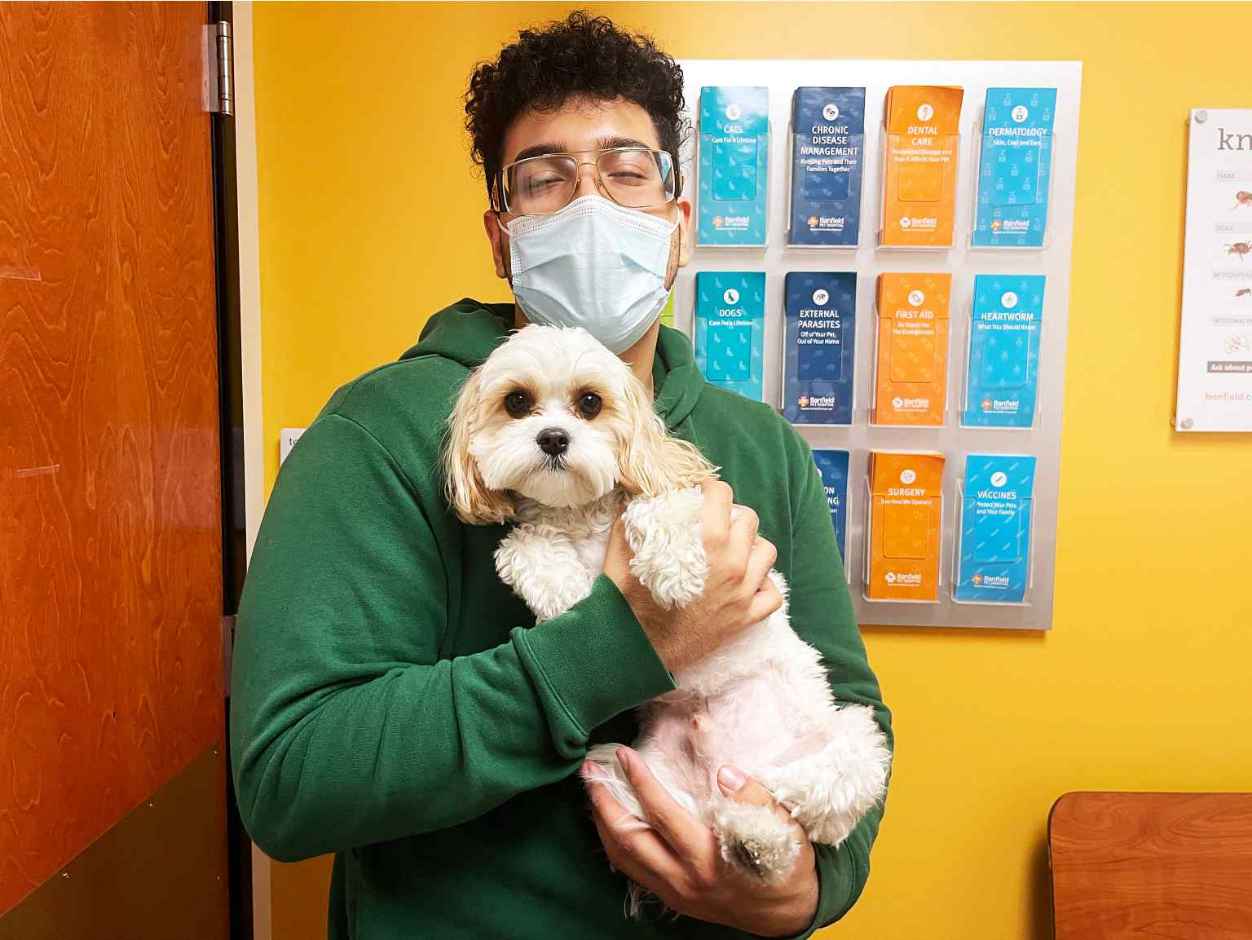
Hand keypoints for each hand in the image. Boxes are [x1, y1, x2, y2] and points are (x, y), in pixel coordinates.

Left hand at [584, 746, 818, 937]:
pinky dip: (614, 843)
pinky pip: (631, 869)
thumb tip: (724, 772)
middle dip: (603, 802)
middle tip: (589, 770)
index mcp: (707, 857)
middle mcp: (683, 878)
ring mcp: (673, 891)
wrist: (785, 915)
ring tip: (592, 790)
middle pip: (627, 838)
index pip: (661, 814)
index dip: (639, 781)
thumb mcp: (783, 830)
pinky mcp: (671, 897)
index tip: (624, 754)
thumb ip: (754, 799)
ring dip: (602, 822)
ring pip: (622, 857)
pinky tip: (610, 821)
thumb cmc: (785, 867)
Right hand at [604, 480, 782, 673]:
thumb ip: (632, 516)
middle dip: (732, 515)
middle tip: (716, 522)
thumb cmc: (627, 600)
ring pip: (767, 553)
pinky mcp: (744, 619)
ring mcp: (742, 594)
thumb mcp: (622, 549)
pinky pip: (773, 595)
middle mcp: (731, 565)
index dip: (710, 488)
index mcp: (706, 543)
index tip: (701, 493)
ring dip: (752, 547)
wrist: (634, 650)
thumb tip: (638, 494)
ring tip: (734, 550)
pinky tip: (747, 583)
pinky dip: (764, 586)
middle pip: (749, 520)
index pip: (722, 496)